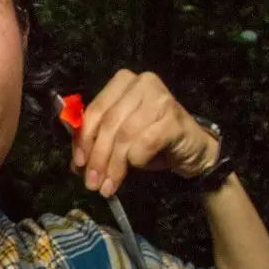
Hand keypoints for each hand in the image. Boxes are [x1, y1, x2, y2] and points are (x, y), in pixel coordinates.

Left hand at [72, 70, 220, 197]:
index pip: (95, 110)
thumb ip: (96, 142)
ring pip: (125, 135)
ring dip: (114, 165)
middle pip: (109, 123)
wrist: (192, 148)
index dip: (83, 139)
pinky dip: (136, 158)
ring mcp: (161, 99)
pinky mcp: (174, 118)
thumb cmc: (151, 140)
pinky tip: (137, 166)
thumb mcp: (118, 137)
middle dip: (97, 157)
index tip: (78, 164)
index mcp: (123, 83)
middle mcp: (142, 84)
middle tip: (92, 182)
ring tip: (107, 186)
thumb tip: (76, 164)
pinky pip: (145, 142)